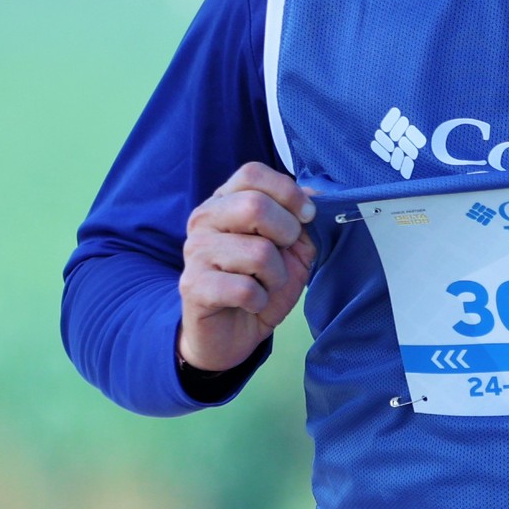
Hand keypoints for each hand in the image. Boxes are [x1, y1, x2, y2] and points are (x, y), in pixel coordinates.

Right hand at [179, 162, 317, 374]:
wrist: (230, 334)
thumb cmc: (259, 285)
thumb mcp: (290, 249)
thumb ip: (300, 219)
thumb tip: (314, 193)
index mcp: (225, 202)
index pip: (252, 173)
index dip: (287, 192)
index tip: (305, 217)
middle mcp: (204, 219)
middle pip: (255, 206)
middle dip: (286, 234)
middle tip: (282, 256)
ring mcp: (195, 251)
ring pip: (258, 252)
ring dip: (276, 276)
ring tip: (263, 285)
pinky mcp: (193, 286)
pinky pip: (245, 289)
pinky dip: (260, 301)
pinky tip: (250, 304)